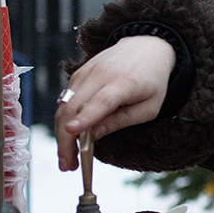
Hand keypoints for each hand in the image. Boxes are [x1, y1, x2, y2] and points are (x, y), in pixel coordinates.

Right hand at [55, 35, 175, 169]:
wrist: (146, 47)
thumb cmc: (152, 80)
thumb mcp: (149, 107)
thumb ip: (122, 120)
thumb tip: (94, 134)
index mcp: (124, 83)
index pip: (100, 101)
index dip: (85, 118)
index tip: (71, 132)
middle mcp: (100, 75)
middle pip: (73, 108)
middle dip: (66, 140)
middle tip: (67, 165)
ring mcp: (86, 72)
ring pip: (63, 106)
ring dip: (61, 134)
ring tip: (68, 159)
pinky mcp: (78, 74)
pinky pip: (65, 100)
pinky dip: (63, 121)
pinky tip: (70, 138)